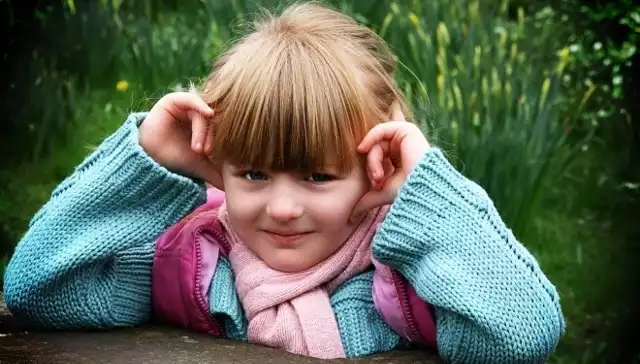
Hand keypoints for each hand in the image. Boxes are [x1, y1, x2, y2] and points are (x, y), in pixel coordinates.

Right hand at [138, 92, 222, 188]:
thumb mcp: (201, 166)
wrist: (148, 159)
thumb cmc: (173, 160)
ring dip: (204, 131)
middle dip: (214, 137)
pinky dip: (200, 106)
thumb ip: (218, 172)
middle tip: (208, 153)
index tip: (223, 157)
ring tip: (198, 149)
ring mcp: (186, 105)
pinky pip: (192, 99)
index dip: (225, 139)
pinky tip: (208, 114)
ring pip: (204, 113)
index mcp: (206, 124)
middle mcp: (197, 113)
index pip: (223, 125)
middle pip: (215, 119)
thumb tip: (236, 187)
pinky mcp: (174, 100)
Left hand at [349, 108, 429, 222]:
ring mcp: (406, 139)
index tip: (376, 185)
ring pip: (377, 143)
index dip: (372, 170)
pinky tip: (362, 148)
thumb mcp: (382, 194)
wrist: (423, 189)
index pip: (377, 157)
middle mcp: (403, 149)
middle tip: (377, 181)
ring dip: (373, 160)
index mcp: (400, 162)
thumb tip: (350, 217)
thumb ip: (366, 200)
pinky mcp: (407, 131)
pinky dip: (370, 138)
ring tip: (379, 175)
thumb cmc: (408, 193)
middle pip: (375, 150)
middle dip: (371, 166)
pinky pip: (381, 129)